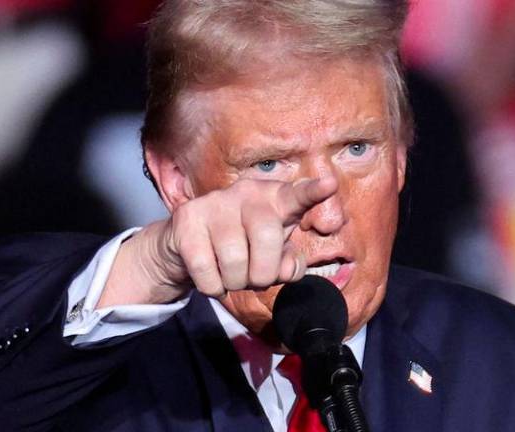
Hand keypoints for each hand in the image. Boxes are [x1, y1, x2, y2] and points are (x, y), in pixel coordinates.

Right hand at [98, 176, 337, 306]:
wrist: (185, 248)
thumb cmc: (240, 249)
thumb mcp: (272, 257)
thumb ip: (289, 264)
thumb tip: (288, 269)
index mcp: (273, 199)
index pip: (296, 196)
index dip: (313, 192)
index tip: (329, 185)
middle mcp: (244, 193)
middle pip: (267, 236)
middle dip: (264, 272)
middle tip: (255, 279)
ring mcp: (213, 204)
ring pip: (235, 260)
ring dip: (235, 283)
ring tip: (230, 275)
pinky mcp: (186, 220)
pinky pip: (206, 271)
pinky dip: (212, 287)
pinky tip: (211, 278)